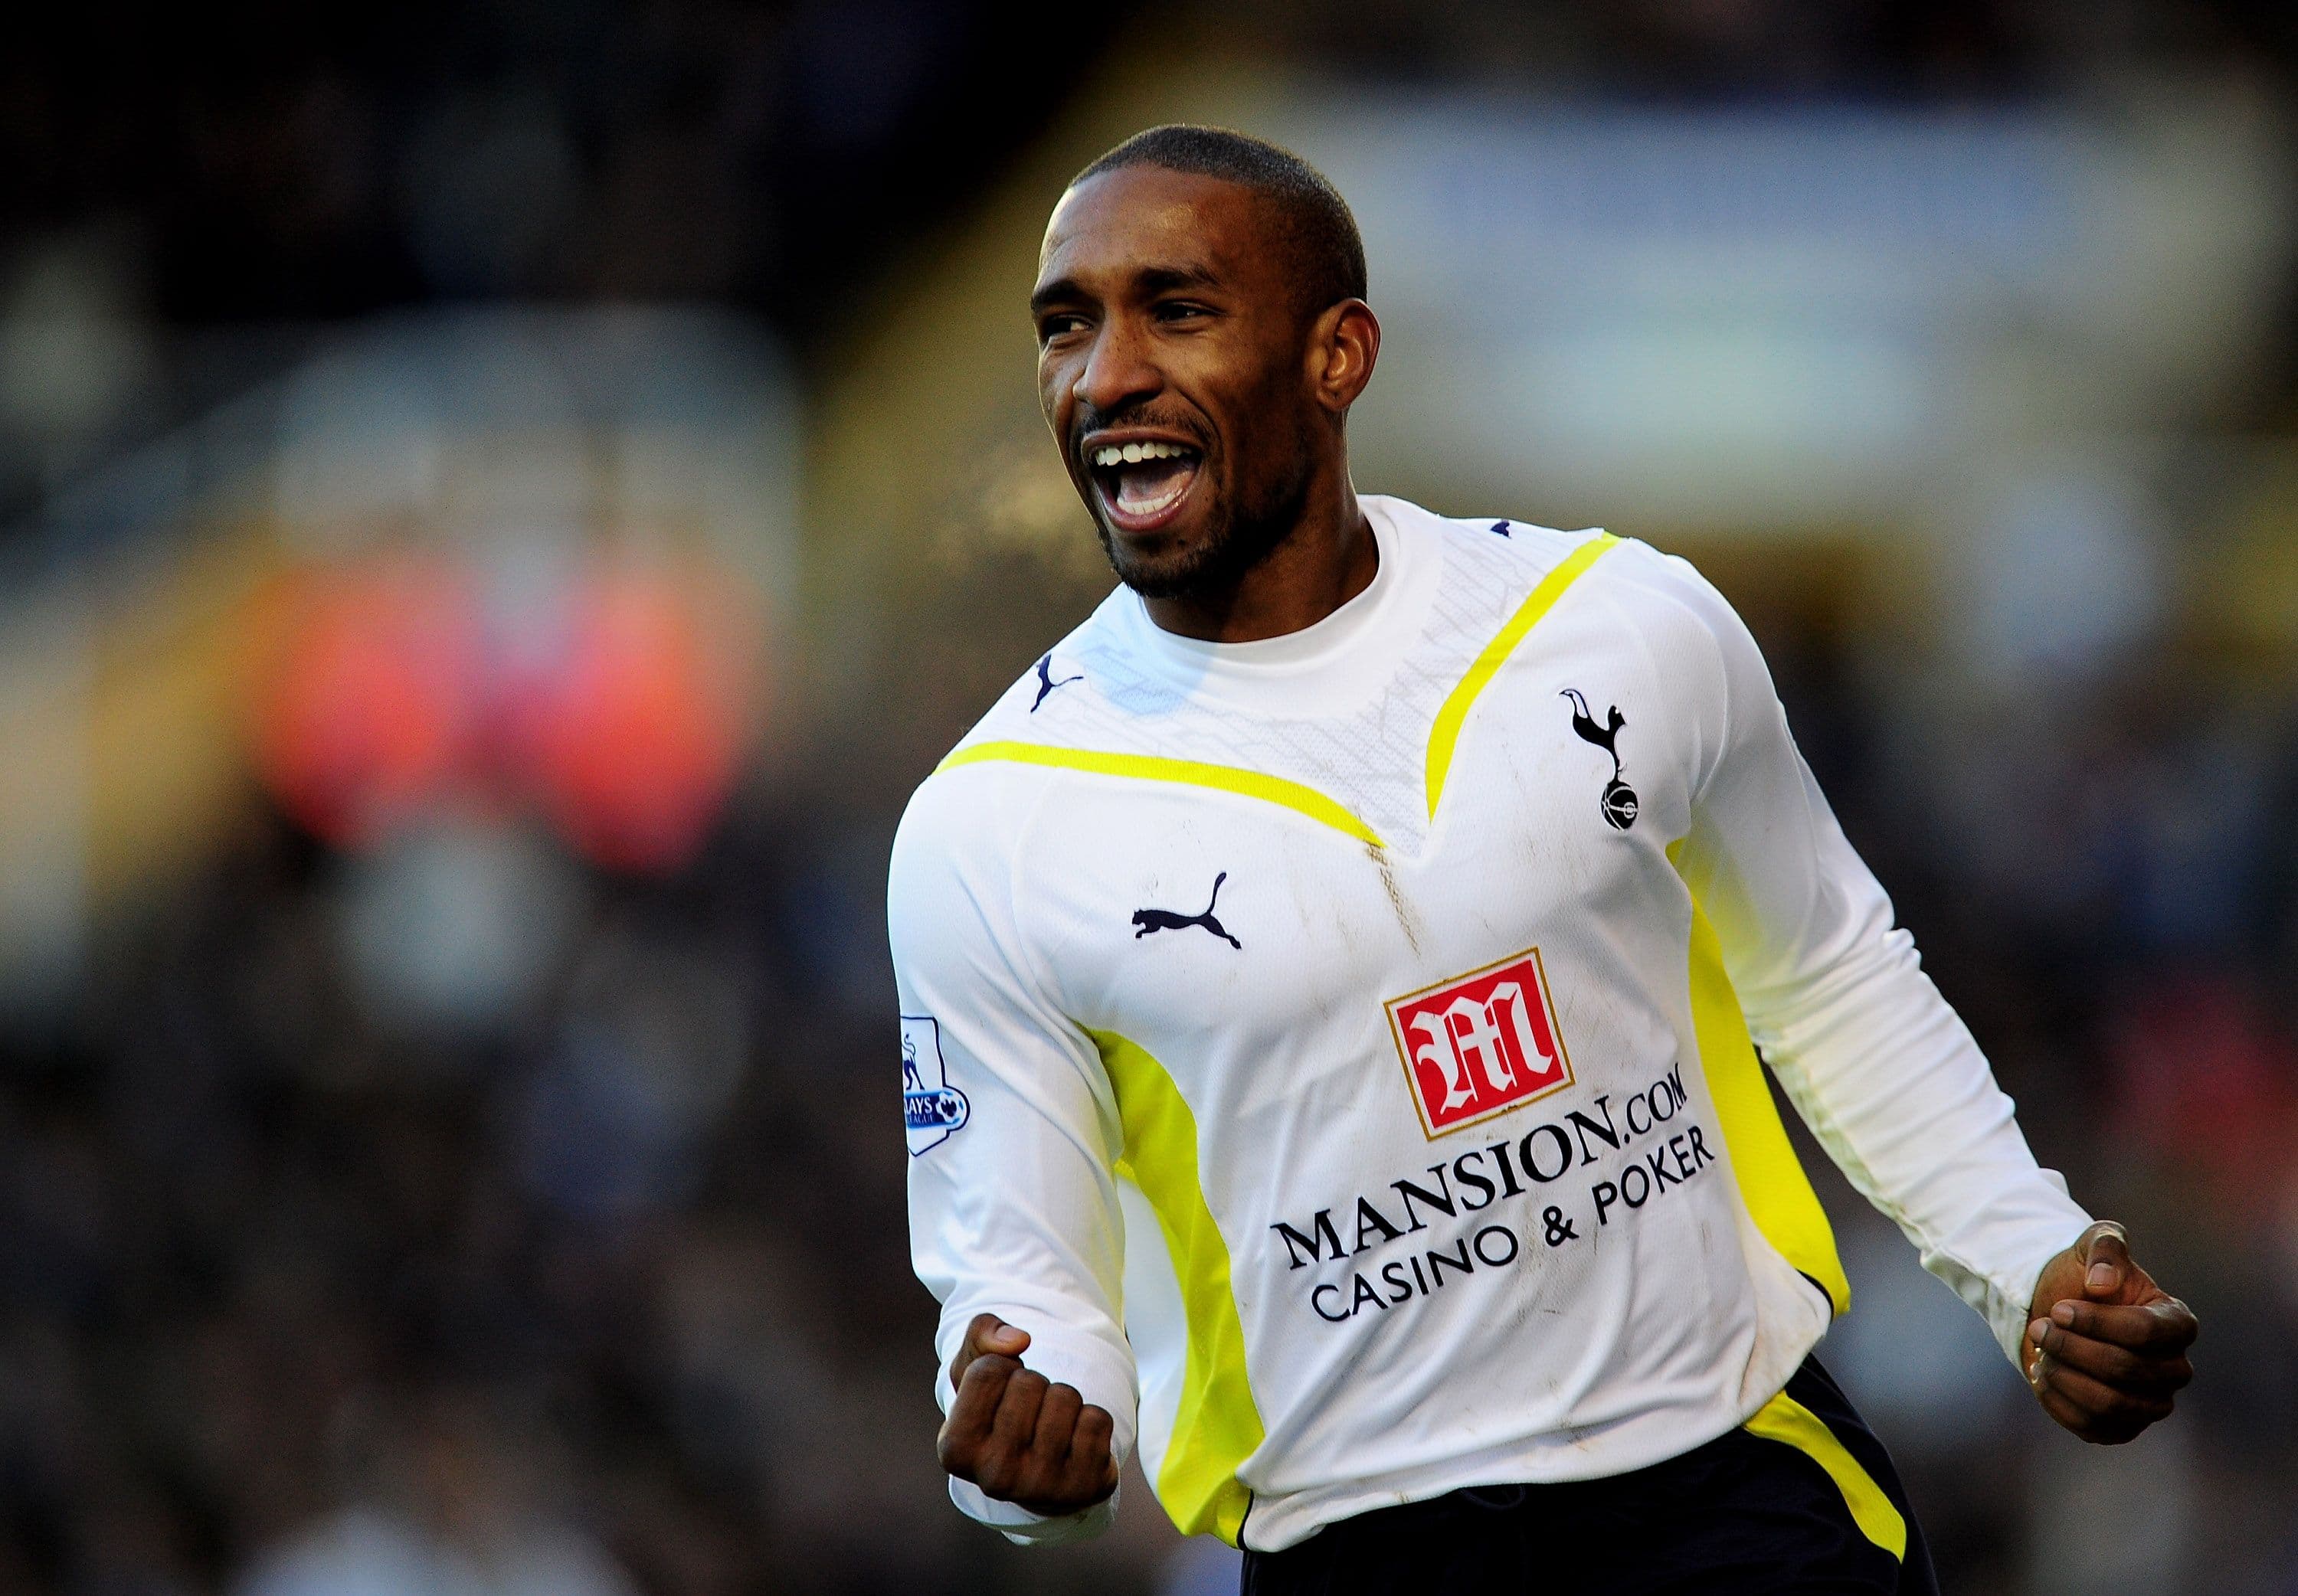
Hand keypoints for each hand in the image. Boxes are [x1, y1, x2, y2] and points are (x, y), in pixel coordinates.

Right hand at [936, 1313, 1118, 1515]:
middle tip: (1029, 1411)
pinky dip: (1092, 1418)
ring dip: (1064, 1398)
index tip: (1000, 1395)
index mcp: (955, 1450)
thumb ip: (983, 1334)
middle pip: (1029, 1382)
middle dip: (1034, 1383)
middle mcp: (994, 1477)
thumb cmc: (1002, 1411)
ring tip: (1052, 1425)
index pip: (988, 1372)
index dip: (1001, 1368)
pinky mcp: (1084, 1489)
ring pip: (1066, 1397)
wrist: (1041, 1474)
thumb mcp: (976, 1368)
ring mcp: (1041, 1488)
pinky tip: (1076, 1442)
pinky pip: (1098, 1419)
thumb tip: (1019, 1340)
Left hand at [2024, 1221, 2196, 1442]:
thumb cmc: (2084, 1277)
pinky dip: (2057, 1401)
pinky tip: (2041, 1373)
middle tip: (2039, 1328)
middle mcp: (2175, 1369)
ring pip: (2108, 1404)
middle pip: (2124, 1369)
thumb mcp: (2092, 1244)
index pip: (2145, 1331)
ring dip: (2063, 1375)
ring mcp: (2152, 1404)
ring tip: (2041, 1350)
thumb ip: (2105, 1247)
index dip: (2096, 1322)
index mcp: (2178, 1324)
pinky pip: (2090, 1427)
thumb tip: (2102, 1284)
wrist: (2059, 1315)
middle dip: (2071, 1347)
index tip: (2058, 1309)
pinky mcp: (2122, 1428)